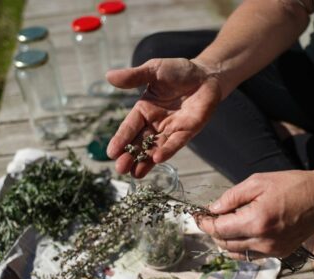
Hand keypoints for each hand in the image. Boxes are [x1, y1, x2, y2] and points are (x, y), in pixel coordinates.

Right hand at [106, 58, 221, 177]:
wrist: (206, 75)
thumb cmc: (178, 71)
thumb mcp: (153, 70)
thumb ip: (133, 76)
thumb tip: (108, 76)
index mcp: (144, 110)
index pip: (129, 127)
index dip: (120, 140)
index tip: (110, 153)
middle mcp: (155, 123)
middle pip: (139, 142)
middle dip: (130, 156)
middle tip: (120, 169)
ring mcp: (171, 129)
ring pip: (155, 148)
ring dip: (145, 161)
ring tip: (135, 174)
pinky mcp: (187, 132)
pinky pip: (175, 143)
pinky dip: (167, 151)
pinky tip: (157, 159)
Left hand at [197, 170, 313, 258]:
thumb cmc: (292, 185)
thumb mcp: (257, 182)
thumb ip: (232, 197)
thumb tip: (213, 209)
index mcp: (257, 221)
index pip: (219, 229)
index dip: (204, 223)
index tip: (197, 215)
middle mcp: (264, 241)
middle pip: (224, 243)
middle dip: (213, 231)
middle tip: (208, 217)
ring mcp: (273, 251)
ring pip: (236, 252)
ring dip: (225, 239)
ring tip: (224, 223)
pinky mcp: (280, 254)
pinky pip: (250, 254)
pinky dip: (240, 246)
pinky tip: (240, 231)